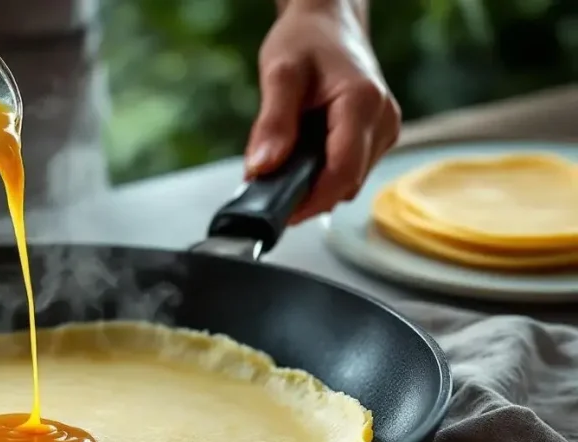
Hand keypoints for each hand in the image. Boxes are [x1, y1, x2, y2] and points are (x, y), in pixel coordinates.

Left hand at [245, 1, 400, 223]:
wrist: (327, 23)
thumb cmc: (306, 41)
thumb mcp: (279, 75)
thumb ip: (272, 123)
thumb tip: (262, 168)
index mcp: (363, 103)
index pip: (342, 172)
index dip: (309, 200)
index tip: (278, 211)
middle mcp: (383, 120)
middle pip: (345, 183)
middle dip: (306, 193)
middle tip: (268, 186)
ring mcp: (384, 131)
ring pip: (348, 182)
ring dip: (314, 184)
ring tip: (283, 164)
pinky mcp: (378, 137)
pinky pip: (349, 171)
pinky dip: (322, 173)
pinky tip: (302, 157)